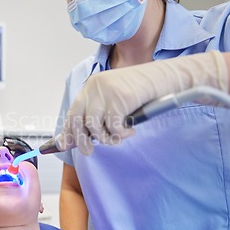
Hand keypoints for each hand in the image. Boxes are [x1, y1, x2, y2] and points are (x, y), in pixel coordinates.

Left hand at [60, 51, 227, 154]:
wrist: (165, 78)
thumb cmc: (142, 92)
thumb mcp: (115, 101)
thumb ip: (99, 114)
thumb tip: (82, 138)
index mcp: (91, 86)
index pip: (73, 111)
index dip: (68, 131)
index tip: (65, 145)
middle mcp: (95, 87)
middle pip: (77, 119)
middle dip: (81, 140)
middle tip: (89, 151)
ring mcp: (106, 91)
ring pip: (94, 126)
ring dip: (106, 138)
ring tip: (119, 137)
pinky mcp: (119, 98)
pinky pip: (112, 127)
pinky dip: (120, 134)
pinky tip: (130, 130)